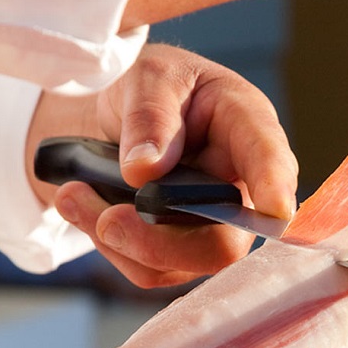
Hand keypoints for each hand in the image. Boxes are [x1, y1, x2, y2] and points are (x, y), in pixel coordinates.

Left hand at [29, 44, 297, 286]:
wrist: (114, 116)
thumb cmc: (150, 88)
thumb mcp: (147, 78)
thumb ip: (150, 116)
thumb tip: (145, 171)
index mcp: (245, 125)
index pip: (268, 157)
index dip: (275, 186)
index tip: (273, 209)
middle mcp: (239, 183)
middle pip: (225, 239)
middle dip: (160, 240)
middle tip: (107, 220)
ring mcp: (212, 223)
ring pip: (179, 263)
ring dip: (117, 237)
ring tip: (73, 193)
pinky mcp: (181, 249)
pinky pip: (147, 269)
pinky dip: (106, 243)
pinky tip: (84, 205)